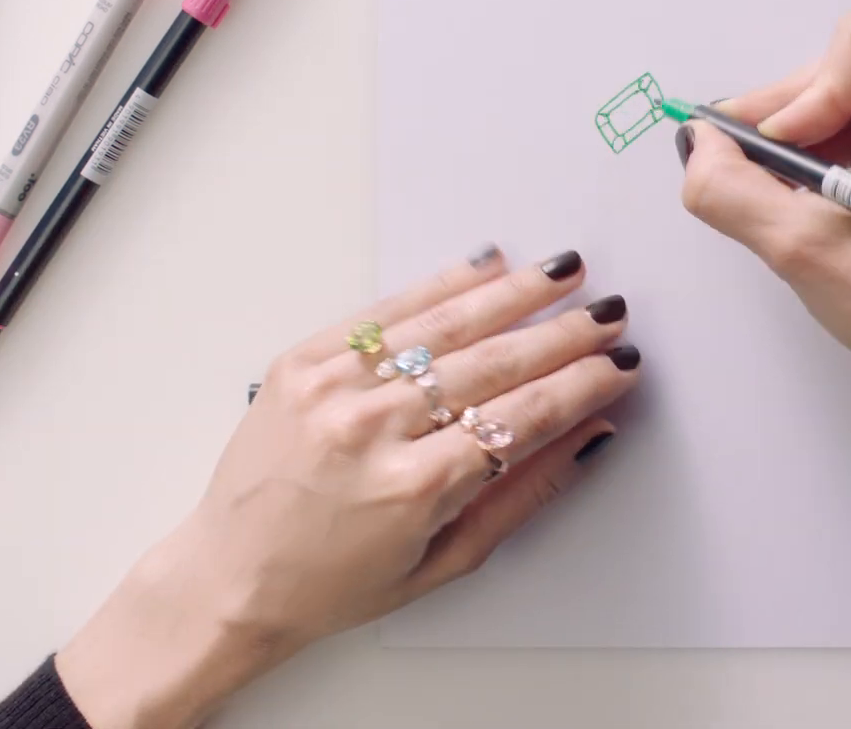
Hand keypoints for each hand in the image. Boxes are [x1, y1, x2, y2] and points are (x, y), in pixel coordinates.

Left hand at [55, 247, 637, 728]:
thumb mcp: (445, 563)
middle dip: (563, 333)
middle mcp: (371, 430)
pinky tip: (487, 266)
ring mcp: (332, 389)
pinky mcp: (302, 362)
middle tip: (611, 313)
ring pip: (444, 326)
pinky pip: (386, 312)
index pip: (522, 418)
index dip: (581, 385)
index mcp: (412, 490)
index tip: (620, 365)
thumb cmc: (336, 585)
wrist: (230, 576)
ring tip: (566, 270)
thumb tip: (593, 433)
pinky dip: (441, 284)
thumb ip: (525, 495)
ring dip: (514, 294)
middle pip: (492, 365)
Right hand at [677, 11, 850, 408]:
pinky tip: (817, 186)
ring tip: (786, 182)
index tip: (774, 148)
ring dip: (817, 130)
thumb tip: (699, 145)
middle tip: (750, 157)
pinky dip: (842, 144)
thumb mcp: (802, 249)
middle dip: (799, 111)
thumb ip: (731, 188)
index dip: (802, 94)